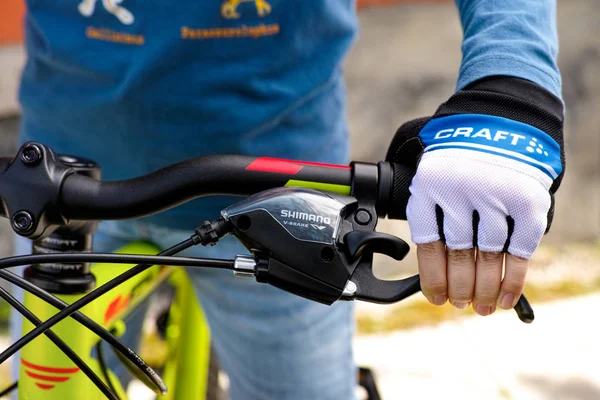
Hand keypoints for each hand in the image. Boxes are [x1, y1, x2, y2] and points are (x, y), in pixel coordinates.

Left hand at [386, 77, 564, 314]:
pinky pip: (520, 251)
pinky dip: (513, 280)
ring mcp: (495, 196)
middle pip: (459, 257)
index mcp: (428, 187)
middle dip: (460, 289)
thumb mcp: (429, 177)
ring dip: (485, 291)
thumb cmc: (459, 160)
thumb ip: (431, 215)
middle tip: (461, 305)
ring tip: (481, 308)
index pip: (428, 247)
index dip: (433, 280)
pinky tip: (505, 298)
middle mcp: (460, 192)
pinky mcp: (527, 202)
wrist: (501, 123)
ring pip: (489, 259)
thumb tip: (434, 272)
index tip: (437, 298)